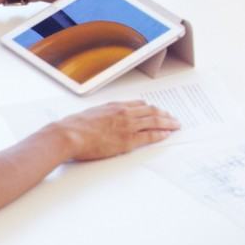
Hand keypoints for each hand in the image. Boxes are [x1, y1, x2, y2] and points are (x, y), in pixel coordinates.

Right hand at [55, 101, 180, 160]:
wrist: (68, 134)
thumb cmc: (74, 126)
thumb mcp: (91, 113)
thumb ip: (103, 114)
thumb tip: (105, 118)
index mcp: (115, 106)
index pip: (139, 104)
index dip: (151, 108)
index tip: (157, 110)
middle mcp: (124, 113)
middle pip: (151, 111)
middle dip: (165, 114)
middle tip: (173, 118)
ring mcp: (127, 126)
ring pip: (155, 121)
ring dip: (168, 123)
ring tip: (176, 125)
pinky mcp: (127, 140)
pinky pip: (149, 135)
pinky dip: (160, 134)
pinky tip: (167, 134)